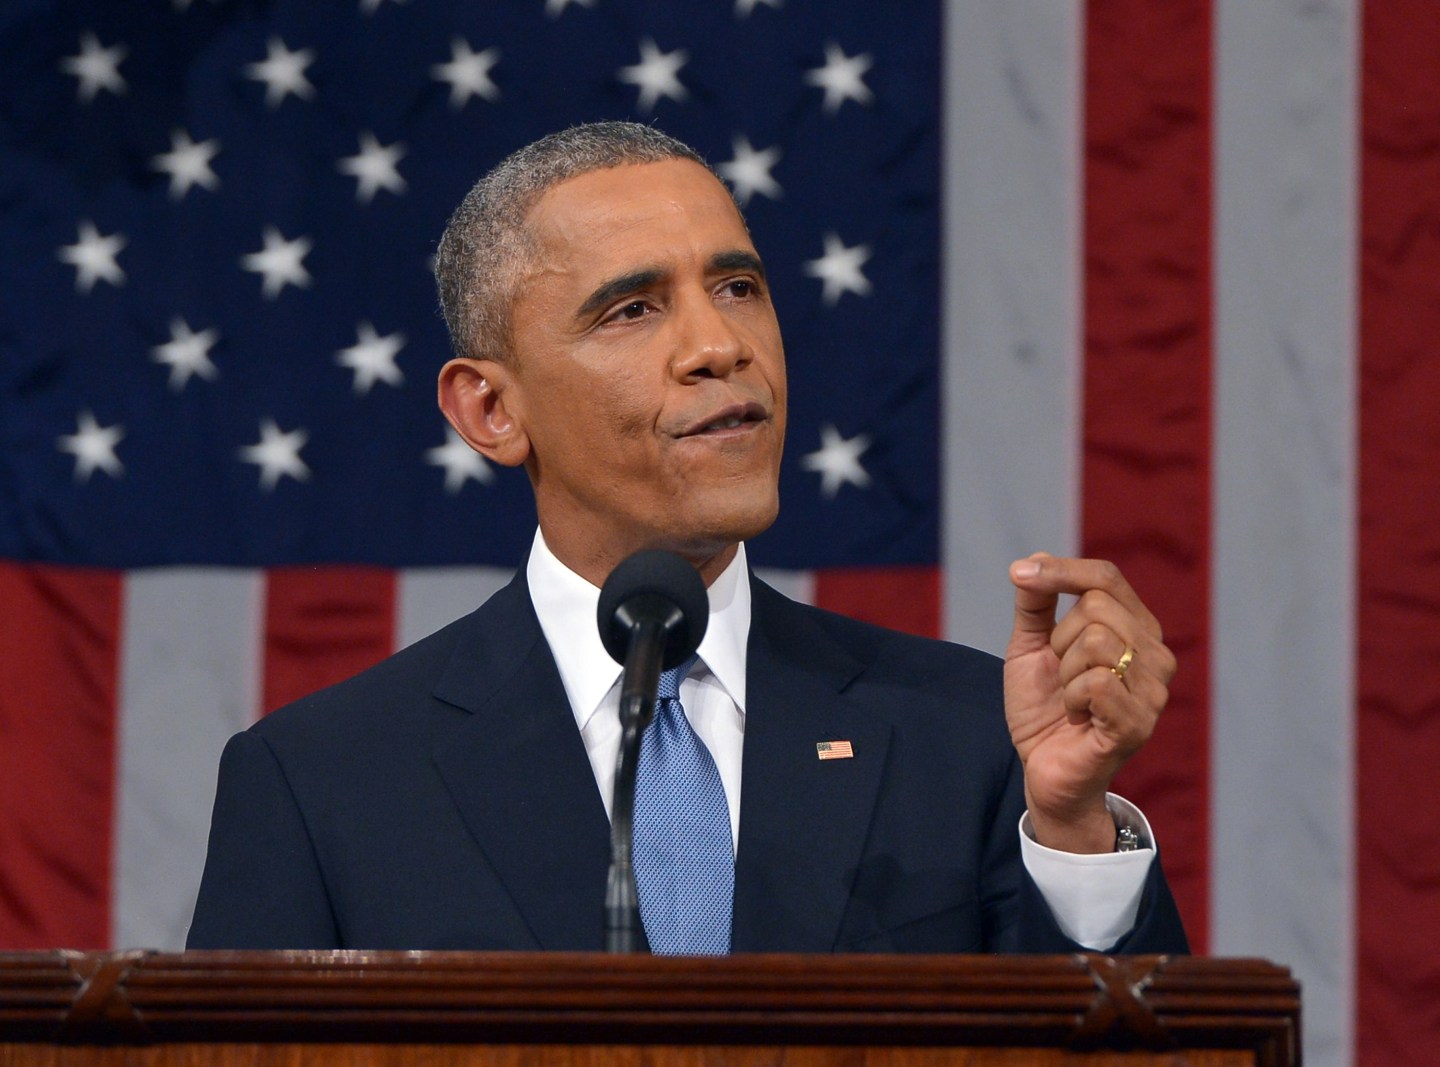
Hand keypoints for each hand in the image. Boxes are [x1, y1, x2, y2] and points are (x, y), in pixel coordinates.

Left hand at [1003, 554, 1175, 852]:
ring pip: (1097, 642)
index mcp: (1135, 629)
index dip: (1061, 570)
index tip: (1018, 573)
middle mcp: (1155, 655)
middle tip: (1062, 676)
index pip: (1106, 577)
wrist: (1043, 769)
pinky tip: (1077, 718)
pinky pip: (1096, 682)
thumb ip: (1035, 602)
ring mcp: (1153, 690)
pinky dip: (1071, 698)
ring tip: (1071, 699)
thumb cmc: (1044, 708)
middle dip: (1060, 639)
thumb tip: (1033, 560)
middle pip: (1097, 606)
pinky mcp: (1139, 723)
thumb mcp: (1031, 646)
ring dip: (1065, 672)